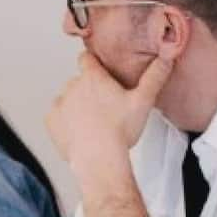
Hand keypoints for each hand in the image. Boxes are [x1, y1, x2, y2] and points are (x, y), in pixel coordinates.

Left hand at [47, 51, 171, 175]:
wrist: (98, 159)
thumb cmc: (119, 131)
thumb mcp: (143, 101)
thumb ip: (154, 77)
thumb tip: (166, 58)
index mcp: (93, 78)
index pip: (87, 58)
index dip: (93, 62)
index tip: (99, 69)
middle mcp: (72, 86)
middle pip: (79, 81)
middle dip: (89, 89)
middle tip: (104, 106)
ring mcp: (59, 104)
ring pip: (67, 99)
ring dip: (76, 105)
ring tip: (93, 122)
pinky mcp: (51, 122)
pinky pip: (57, 117)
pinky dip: (65, 122)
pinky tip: (80, 130)